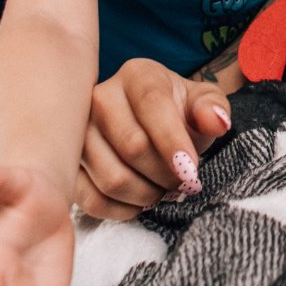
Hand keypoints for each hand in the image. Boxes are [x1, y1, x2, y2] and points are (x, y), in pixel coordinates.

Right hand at [76, 57, 232, 218]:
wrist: (151, 125)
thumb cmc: (179, 113)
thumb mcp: (203, 103)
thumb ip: (213, 108)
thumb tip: (216, 121)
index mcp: (137, 75)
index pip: (152, 104)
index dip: (173, 142)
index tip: (191, 172)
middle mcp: (100, 96)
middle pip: (132, 146)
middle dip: (165, 174)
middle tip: (181, 183)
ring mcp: (78, 131)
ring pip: (111, 177)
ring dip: (146, 195)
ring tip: (162, 191)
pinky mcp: (68, 163)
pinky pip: (90, 198)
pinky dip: (121, 210)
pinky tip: (139, 203)